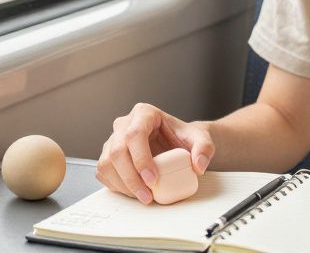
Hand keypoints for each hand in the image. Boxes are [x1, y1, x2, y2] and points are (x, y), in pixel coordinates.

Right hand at [96, 103, 214, 203]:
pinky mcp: (108, 156)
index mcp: (144, 113)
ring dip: (123, 185)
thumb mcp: (200, 138)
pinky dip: (117, 186)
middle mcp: (124, 124)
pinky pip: (104, 173)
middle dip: (131, 178)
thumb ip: (204, 148)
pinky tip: (134, 192)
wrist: (175, 144)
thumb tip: (198, 165)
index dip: (141, 158)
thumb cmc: (183, 138)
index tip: (153, 179)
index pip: (135, 134)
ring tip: (144, 197)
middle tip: (148, 196)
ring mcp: (113, 140)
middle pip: (117, 150)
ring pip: (107, 163)